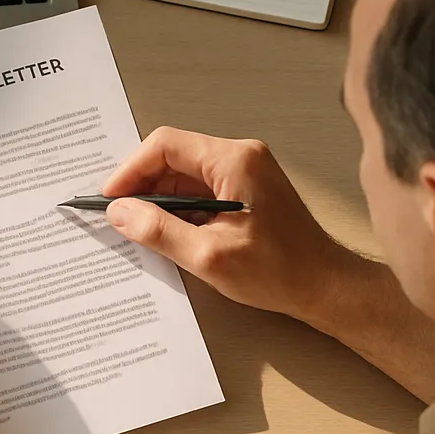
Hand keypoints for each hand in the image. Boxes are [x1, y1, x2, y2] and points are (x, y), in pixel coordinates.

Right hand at [101, 127, 368, 325]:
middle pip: (173, 157)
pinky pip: (199, 188)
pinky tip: (166, 232)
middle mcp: (240, 156)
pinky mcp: (245, 189)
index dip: (130, 170)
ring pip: (184, 174)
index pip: (166, 145)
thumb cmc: (279, 272)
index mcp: (234, 161)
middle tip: (118, 216)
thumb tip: (119, 212)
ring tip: (137, 229)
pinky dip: (178, 208)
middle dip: (141, 186)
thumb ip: (159, 231)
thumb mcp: (209, 256)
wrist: (325, 287)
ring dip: (159, 199)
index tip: (109, 198)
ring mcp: (245, 171)